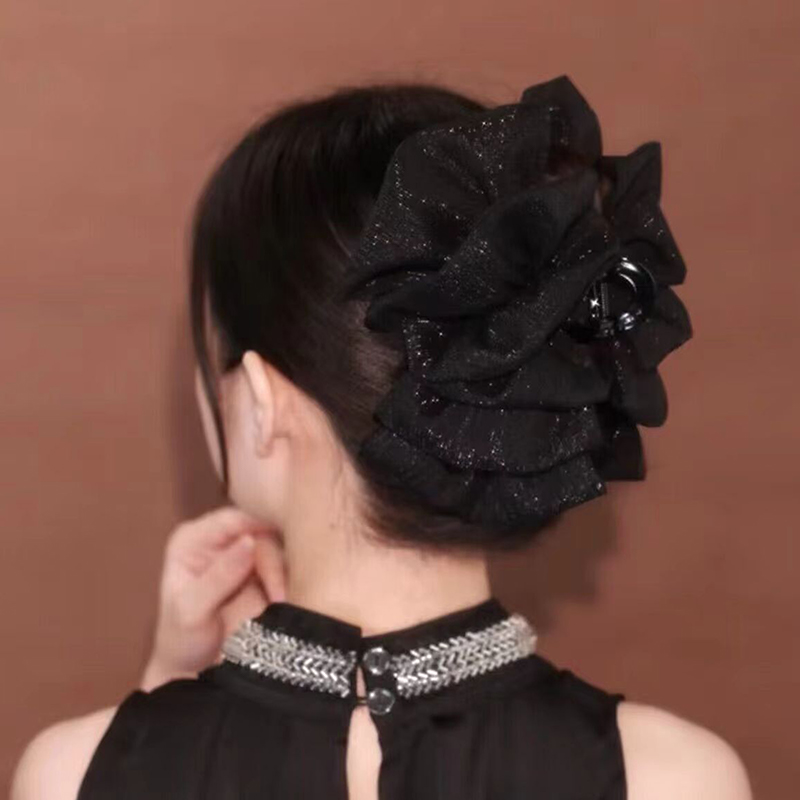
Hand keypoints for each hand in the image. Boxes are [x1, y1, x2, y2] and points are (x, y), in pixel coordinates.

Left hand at [139, 506, 285, 690]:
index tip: (281, 542)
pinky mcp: (265, 574)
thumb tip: (250, 541)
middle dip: (274, 558)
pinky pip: (288, 566)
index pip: (233, 518)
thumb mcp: (191, 611)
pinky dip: (292, 581)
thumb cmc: (181, 640)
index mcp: (194, 539)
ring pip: (279, 548)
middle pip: (262, 530)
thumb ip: (219, 576)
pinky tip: (288, 600)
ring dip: (284, 575)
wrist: (192, 673)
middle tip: (279, 591)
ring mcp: (246, 556)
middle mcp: (222, 540)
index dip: (259, 524)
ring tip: (281, 603)